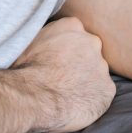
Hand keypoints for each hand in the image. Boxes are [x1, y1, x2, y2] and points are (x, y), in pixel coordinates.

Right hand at [13, 17, 114, 132]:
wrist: (33, 95)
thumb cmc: (24, 70)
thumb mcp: (29, 41)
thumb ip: (45, 37)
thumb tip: (43, 41)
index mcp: (73, 26)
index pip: (75, 34)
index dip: (65, 50)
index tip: (56, 61)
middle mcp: (92, 42)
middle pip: (89, 52)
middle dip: (79, 64)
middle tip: (61, 78)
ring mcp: (101, 66)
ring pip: (96, 73)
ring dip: (86, 82)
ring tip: (65, 95)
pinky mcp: (107, 90)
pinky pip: (102, 94)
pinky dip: (92, 100)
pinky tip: (75, 106)